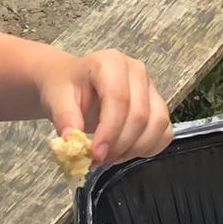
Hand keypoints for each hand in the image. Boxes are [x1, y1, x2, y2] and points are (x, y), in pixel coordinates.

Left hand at [40, 48, 171, 165]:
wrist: (73, 84)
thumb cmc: (66, 88)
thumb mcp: (57, 99)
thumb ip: (65, 118)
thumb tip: (72, 143)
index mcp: (110, 63)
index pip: (118, 99)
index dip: (110, 131)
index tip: (95, 155)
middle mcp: (136, 71)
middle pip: (140, 114)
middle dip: (120, 145)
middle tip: (98, 160)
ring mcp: (151, 87)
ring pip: (158, 124)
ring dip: (135, 149)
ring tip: (110, 158)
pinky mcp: (158, 104)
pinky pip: (165, 132)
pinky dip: (149, 149)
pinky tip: (126, 153)